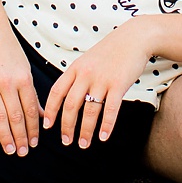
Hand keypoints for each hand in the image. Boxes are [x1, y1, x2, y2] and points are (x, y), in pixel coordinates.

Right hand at [0, 31, 41, 155]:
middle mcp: (8, 83)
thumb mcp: (25, 69)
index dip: (33, 129)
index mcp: (24, 79)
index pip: (31, 110)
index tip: (34, 143)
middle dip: (21, 137)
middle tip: (23, 153)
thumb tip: (41, 115)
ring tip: (10, 149)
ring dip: (5, 136)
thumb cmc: (9, 50)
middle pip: (16, 117)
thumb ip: (32, 93)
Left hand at [42, 18, 155, 149]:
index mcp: (75, 68)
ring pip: (89, 111)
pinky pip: (110, 109)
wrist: (133, 38)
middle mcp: (85, 74)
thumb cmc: (110, 51)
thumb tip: (66, 97)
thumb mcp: (87, 60)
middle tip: (66, 141)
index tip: (48, 126)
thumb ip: (77, 76)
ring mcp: (101, 79)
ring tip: (84, 144)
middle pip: (70, 105)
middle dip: (66, 127)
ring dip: (85, 131)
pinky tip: (104, 137)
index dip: (50, 111)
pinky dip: (106, 126)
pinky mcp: (118, 84)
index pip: (57, 92)